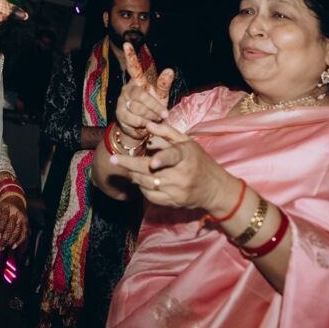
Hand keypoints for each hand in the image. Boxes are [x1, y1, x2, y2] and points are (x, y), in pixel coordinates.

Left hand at [0, 198, 28, 249]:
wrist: (15, 199)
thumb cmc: (5, 206)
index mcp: (7, 209)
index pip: (4, 221)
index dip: (0, 231)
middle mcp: (16, 214)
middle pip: (10, 229)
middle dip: (4, 239)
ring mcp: (22, 219)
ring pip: (17, 233)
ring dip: (10, 242)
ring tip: (3, 247)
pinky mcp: (26, 223)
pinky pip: (24, 234)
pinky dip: (19, 241)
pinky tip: (13, 246)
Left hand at [110, 117, 236, 211]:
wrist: (215, 189)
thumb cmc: (199, 161)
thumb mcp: (188, 142)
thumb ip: (167, 132)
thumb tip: (147, 124)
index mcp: (186, 157)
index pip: (173, 157)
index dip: (162, 159)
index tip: (152, 162)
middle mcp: (182, 175)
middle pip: (151, 172)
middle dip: (129, 165)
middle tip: (113, 159)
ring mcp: (177, 191)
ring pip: (148, 184)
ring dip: (134, 176)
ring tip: (128, 168)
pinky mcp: (174, 202)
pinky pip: (151, 196)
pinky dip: (142, 188)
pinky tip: (140, 180)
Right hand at [115, 42, 174, 140]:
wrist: (143, 130)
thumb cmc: (153, 109)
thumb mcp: (161, 97)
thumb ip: (164, 84)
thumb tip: (169, 70)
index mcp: (138, 82)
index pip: (133, 67)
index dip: (130, 56)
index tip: (127, 44)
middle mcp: (128, 89)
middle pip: (140, 95)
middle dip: (154, 106)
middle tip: (164, 114)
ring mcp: (122, 101)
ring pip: (138, 108)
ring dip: (150, 116)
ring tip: (156, 119)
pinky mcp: (120, 114)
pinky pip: (134, 118)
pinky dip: (144, 123)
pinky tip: (148, 124)